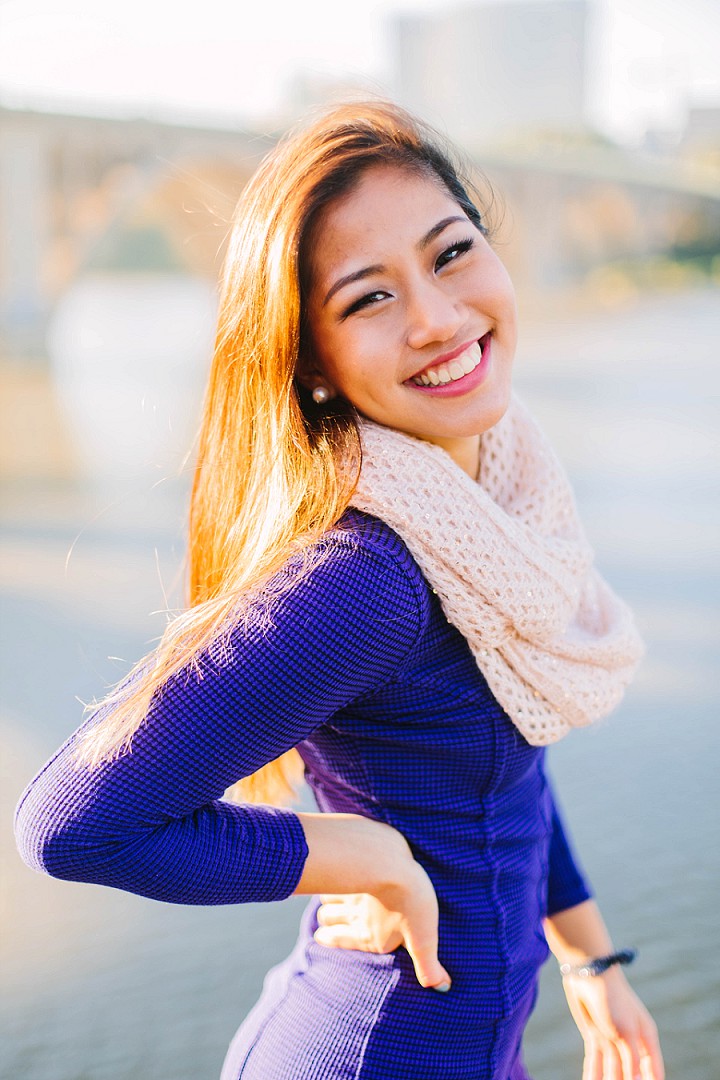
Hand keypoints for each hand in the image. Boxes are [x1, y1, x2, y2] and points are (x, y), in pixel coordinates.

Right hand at [314, 859, 451, 991]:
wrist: (393, 865)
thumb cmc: (412, 903)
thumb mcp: (424, 940)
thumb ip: (429, 966)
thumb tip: (443, 988)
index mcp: (367, 937)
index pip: (334, 940)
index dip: (327, 937)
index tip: (323, 935)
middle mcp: (352, 917)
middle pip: (326, 919)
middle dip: (328, 920)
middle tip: (334, 917)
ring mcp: (348, 894)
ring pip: (326, 902)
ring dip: (331, 901)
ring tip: (339, 899)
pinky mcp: (350, 871)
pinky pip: (333, 878)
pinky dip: (334, 880)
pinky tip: (343, 877)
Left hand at [562, 967, 663, 1079]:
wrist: (589, 974)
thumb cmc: (614, 1000)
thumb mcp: (626, 1031)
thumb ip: (633, 1058)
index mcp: (646, 1038)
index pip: (653, 1070)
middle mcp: (631, 1041)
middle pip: (630, 1072)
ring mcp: (612, 1039)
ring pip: (611, 1069)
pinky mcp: (595, 1036)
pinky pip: (595, 1061)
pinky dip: (593, 1073)